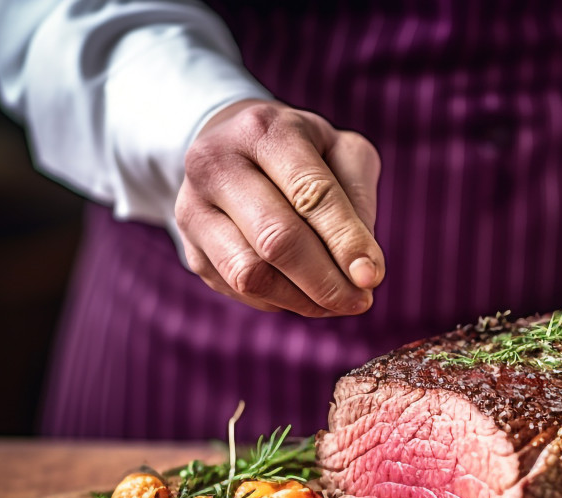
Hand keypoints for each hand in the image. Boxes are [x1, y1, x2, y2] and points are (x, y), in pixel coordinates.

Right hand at [175, 99, 384, 315]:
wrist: (233, 147)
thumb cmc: (303, 153)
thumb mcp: (342, 152)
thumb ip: (360, 201)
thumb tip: (363, 268)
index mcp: (264, 131)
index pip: (310, 194)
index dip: (344, 241)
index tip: (371, 278)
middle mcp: (217, 163)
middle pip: (275, 239)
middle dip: (325, 281)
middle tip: (359, 301)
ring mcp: (193, 207)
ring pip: (250, 274)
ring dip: (303, 300)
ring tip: (336, 301)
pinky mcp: (190, 248)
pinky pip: (238, 290)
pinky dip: (279, 301)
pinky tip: (303, 292)